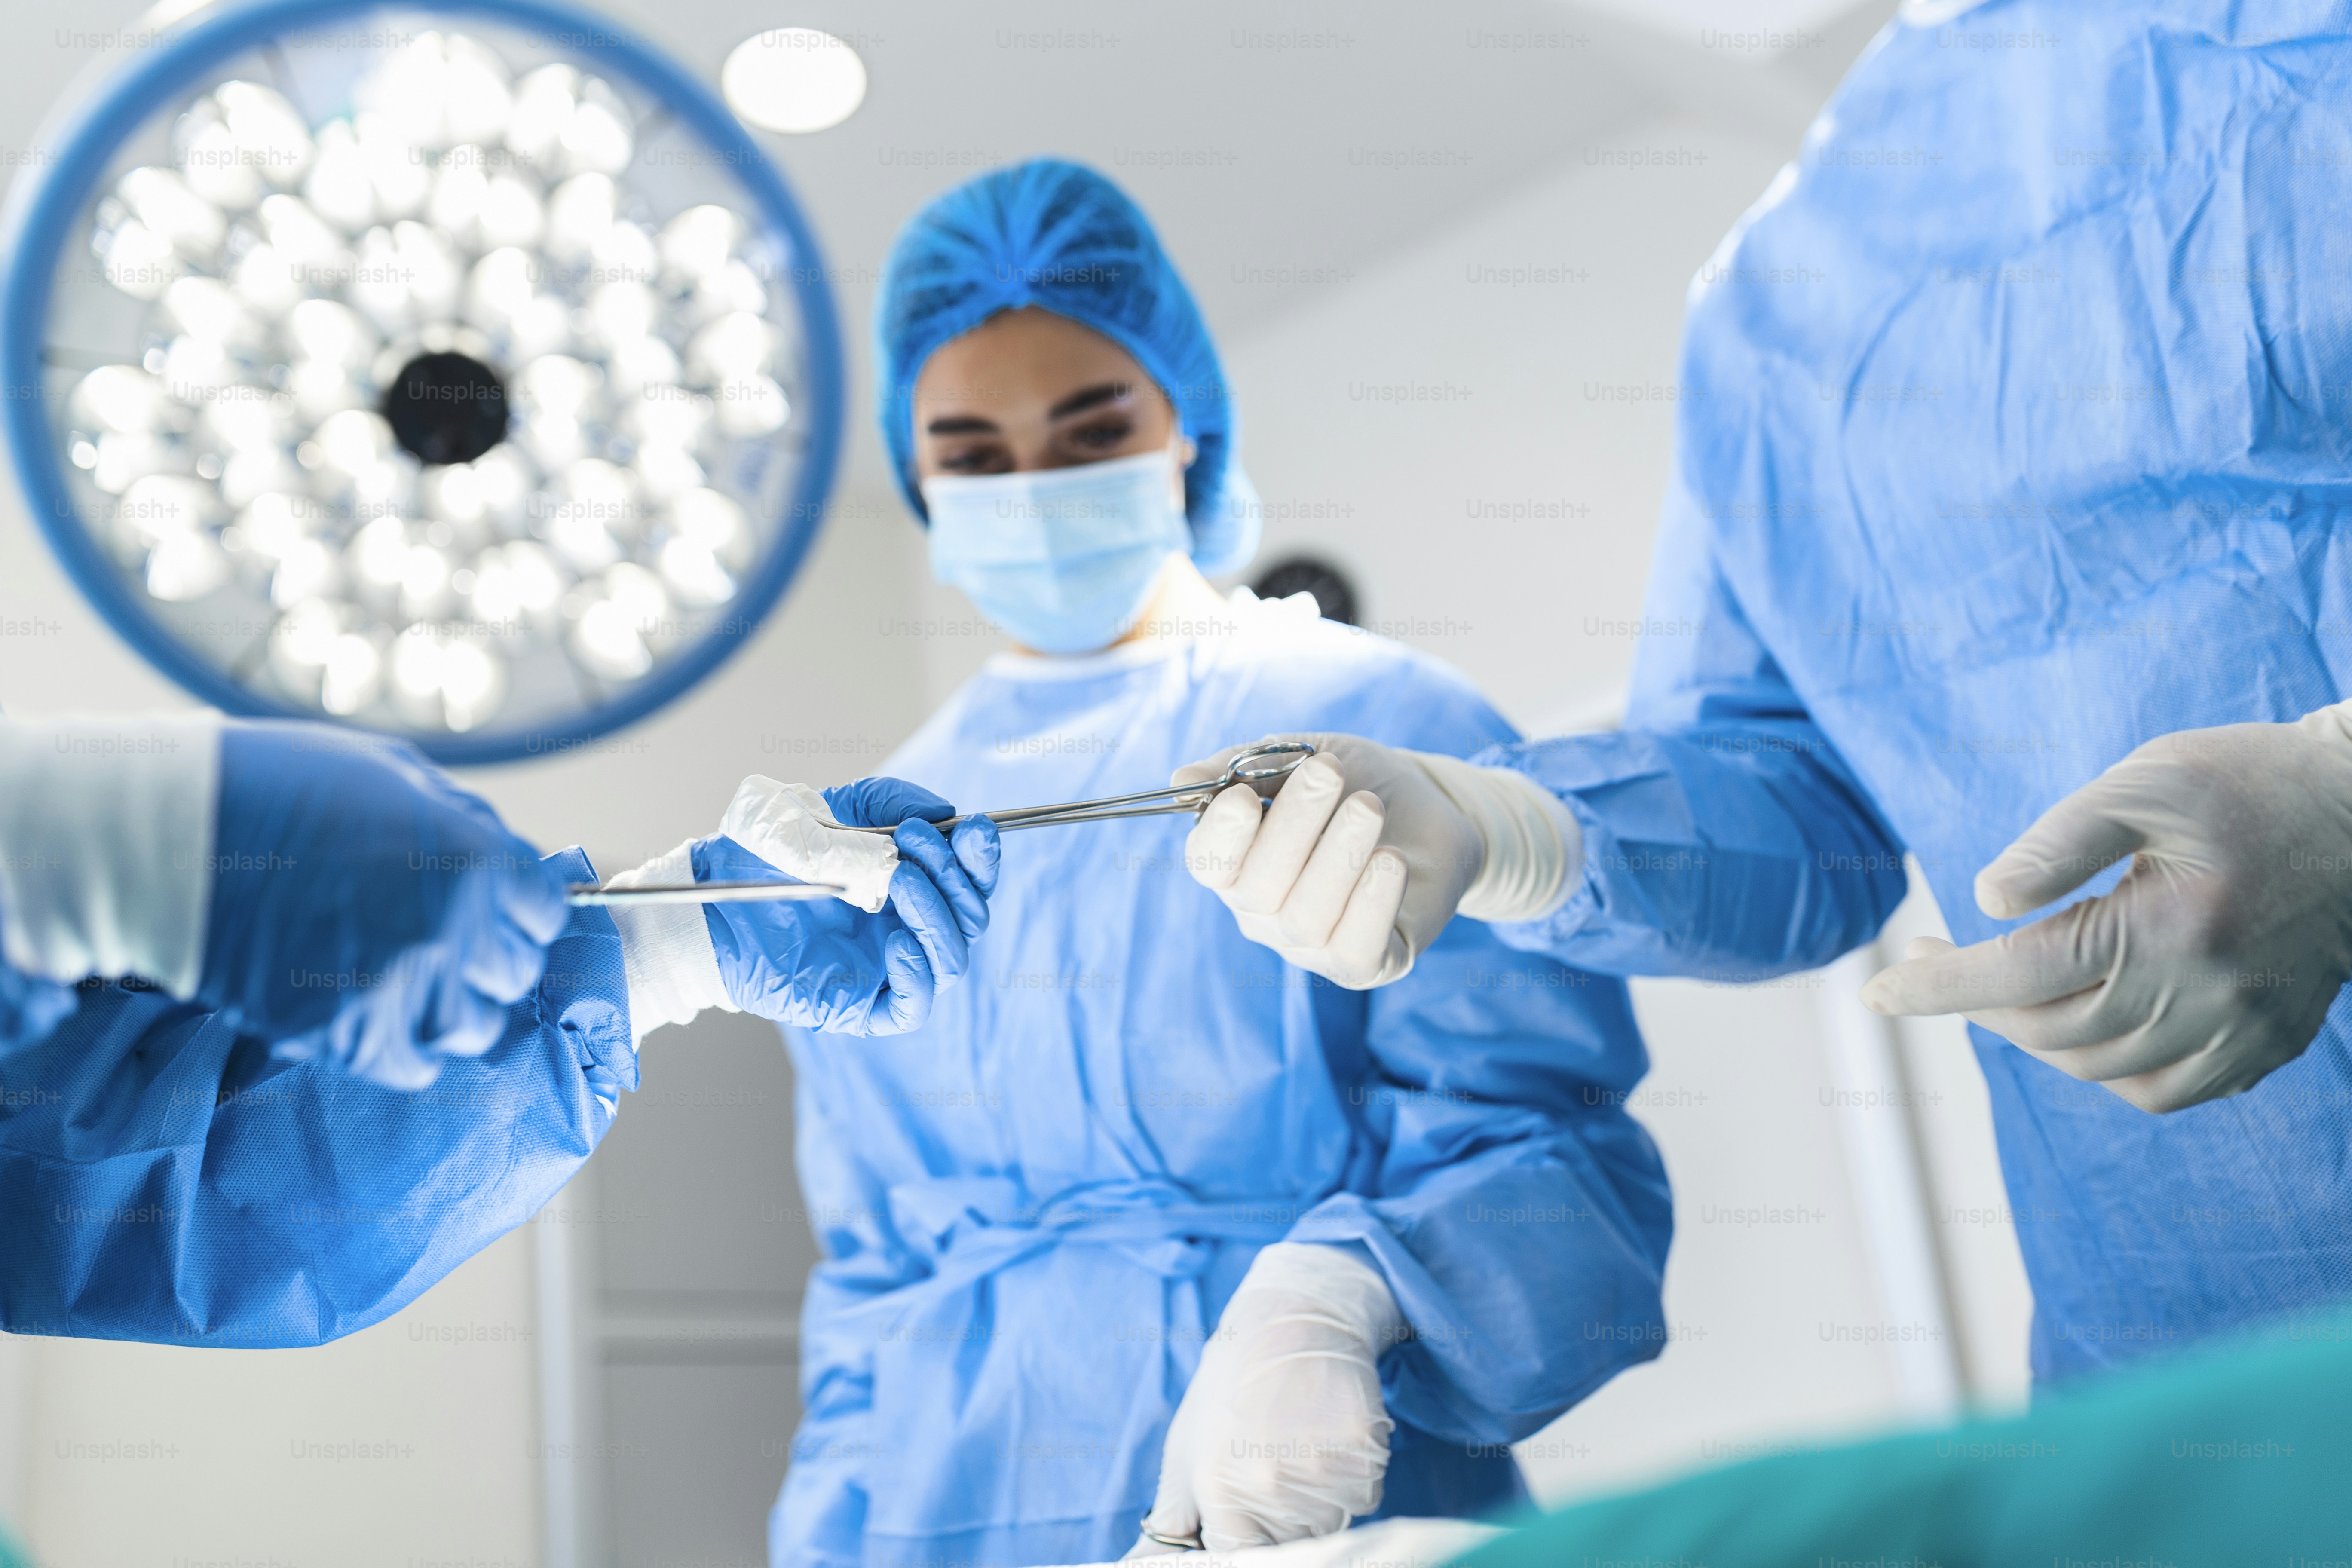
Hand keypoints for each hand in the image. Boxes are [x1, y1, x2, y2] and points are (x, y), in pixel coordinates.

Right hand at [196, 724, 566, 1087]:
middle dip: (485, 957)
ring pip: (473, 1026)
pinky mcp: (348, 1036)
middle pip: (514, 972)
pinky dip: (406, 1051)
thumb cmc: (283, 789)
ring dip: (451, 1008)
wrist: (176, 841)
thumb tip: (512, 861)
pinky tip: (380, 1020)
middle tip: (443, 945)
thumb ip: (465, 821)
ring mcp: (403, 988)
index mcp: (475, 860)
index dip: (518, 911)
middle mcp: (454, 929)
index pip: (544, 911)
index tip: (495, 913)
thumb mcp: (396, 773)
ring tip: (412, 984)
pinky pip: (416, 1067)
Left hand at [700, 778, 999, 1034]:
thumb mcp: (827, 806)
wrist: (709, 895)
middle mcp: (907, 926)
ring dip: (938, 915)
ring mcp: (886, 967)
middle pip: (971, 916)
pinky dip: (919, 975)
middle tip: (915, 842)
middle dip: (955, 877)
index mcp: (908, 883)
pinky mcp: (861, 1005)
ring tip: (900, 880)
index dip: (982, 858)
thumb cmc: (765, 852)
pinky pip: (914, 1005)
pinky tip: (899, 942)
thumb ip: (886, 802)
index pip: (969, 880)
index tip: (973, 828)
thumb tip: (943, 812)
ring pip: (952, 958)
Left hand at [1135, 1243, 1402, 1553]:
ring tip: (1300, 1438)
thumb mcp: (1186, 1447)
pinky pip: (1364, 1494)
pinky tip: (1328, 1429)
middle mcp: (1271, 1486)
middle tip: (1274, 1455)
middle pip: (1291, 1541)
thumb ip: (1171, 1517)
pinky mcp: (1365, 1452)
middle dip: (1284, 1515)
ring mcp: (1322, 1470)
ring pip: (1332, 1520)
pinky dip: (1352, 1474)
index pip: (1242, 1557)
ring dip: (1320, 1495)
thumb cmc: (1231, 1383)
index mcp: (1220, 1488)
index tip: (1251, 1509)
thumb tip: (1141, 1563)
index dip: (1248, 1537)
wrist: (1292, 1316)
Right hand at [1177, 735, 1482, 988]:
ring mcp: (1310, 945)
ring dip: (1339, 855)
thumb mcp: (1302, 756)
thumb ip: (1243, 766)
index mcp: (1240, 861)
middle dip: (1292, 826)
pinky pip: (1354, 949)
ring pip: (1305, 916)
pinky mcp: (1363, 964)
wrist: (1434, 806)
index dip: (1221, 836)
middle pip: (1258, 888)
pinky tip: (1391, 860)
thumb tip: (1180, 779)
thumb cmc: (1356, 782)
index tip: (1244, 796)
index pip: (1209, 864)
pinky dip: (1371, 903)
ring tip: (1370, 806)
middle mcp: (1265, 912)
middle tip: (1329, 771)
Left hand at [1860, 711, 2351, 1110]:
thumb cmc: (2247, 782)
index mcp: (2171, 926)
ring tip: (1997, 982)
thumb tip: (1985, 900)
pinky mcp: (2266, 1048)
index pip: (2019, 974)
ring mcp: (2242, 1033)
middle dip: (1972, 1002)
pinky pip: (2158, 1089)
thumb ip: (2059, 840)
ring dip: (2031, 1033)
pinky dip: (2100, 1065)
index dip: (1936, 985)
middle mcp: (2208, 995)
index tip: (1874, 991)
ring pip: (2095, 1067)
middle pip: (2048, 1029)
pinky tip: (2077, 1016)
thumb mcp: (2148, 782)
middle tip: (1929, 958)